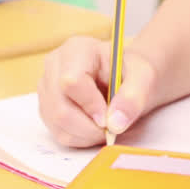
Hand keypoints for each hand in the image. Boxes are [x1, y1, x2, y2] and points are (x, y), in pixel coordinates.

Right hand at [37, 36, 156, 146]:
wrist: (125, 80)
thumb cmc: (131, 74)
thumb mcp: (143, 78)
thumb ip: (133, 97)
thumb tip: (115, 122)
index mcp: (77, 49)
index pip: (71, 81)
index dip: (90, 105)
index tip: (108, 119)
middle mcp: (54, 66)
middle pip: (60, 107)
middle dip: (88, 126)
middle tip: (111, 129)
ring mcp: (47, 88)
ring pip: (57, 123)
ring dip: (85, 134)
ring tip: (106, 126)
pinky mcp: (46, 107)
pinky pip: (57, 132)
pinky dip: (80, 138)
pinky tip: (94, 128)